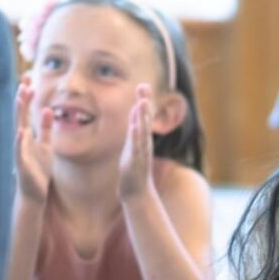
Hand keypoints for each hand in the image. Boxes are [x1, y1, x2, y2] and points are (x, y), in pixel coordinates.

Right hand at [14, 75, 52, 202]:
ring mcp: (22, 151)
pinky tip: (21, 132)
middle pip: (22, 116)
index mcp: (30, 136)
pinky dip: (20, 142)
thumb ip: (47, 129)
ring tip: (21, 98)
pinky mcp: (23, 164)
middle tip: (25, 82)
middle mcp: (23, 140)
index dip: (28, 98)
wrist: (34, 192)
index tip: (29, 80)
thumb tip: (49, 110)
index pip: (28, 112)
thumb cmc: (40, 168)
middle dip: (23, 100)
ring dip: (20, 114)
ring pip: (19, 128)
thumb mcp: (47, 145)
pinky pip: (21, 151)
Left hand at [118, 84, 155, 201]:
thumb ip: (135, 134)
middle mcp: (144, 143)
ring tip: (141, 103)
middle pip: (145, 120)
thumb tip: (135, 120)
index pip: (143, 117)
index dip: (144, 101)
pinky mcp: (136, 162)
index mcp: (141, 139)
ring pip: (142, 132)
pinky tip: (135, 126)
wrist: (137, 194)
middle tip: (144, 87)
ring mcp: (141, 152)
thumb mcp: (133, 149)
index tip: (143, 85)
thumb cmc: (134, 171)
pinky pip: (137, 147)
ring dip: (142, 117)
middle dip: (145, 103)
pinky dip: (137, 136)